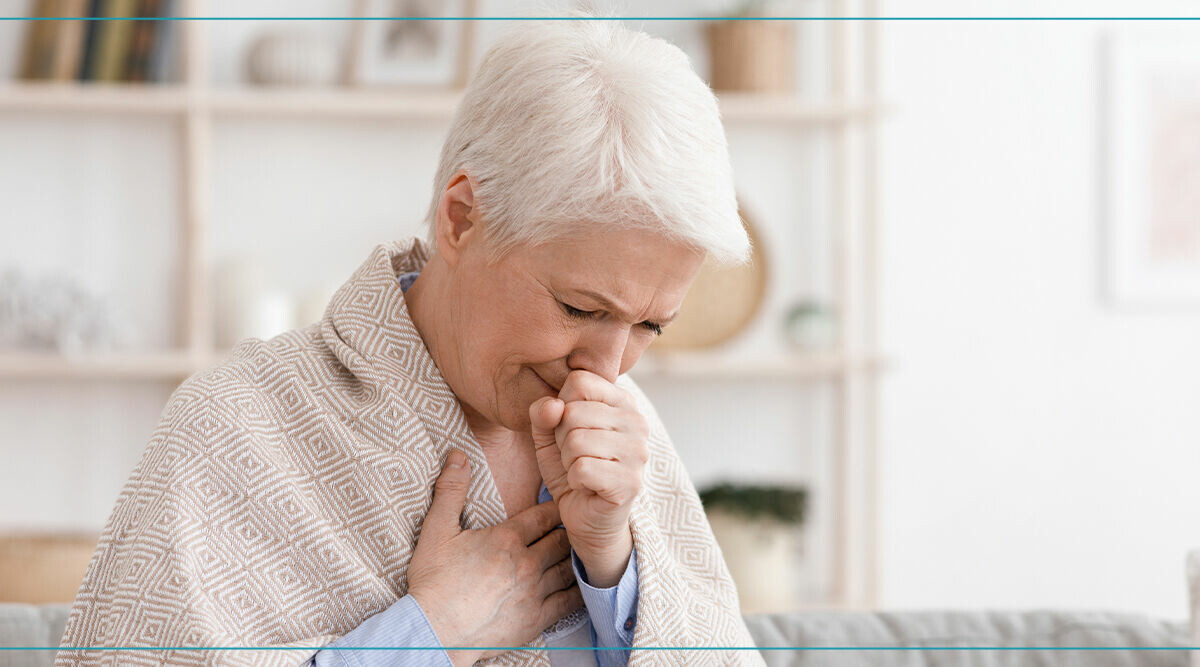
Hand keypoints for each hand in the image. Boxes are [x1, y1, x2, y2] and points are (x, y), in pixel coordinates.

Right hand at [407, 451, 583, 665]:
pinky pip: (569, 601)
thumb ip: (450, 490)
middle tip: (578, 525)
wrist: (434, 631)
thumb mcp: (436, 530)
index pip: (545, 515)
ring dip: (575, 558)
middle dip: (569, 530)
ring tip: (581, 551)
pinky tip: (583, 585)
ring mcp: (534, 592)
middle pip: (562, 539)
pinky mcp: (537, 619)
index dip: (557, 507)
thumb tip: (457, 454)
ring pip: (568, 567)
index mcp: (507, 538)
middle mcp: (526, 562)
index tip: (564, 503)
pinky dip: (579, 591)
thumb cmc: (433, 581)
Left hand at [530, 369, 649, 587]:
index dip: (561, 407)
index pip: (579, 382)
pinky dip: (574, 480)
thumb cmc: (571, 468)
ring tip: (580, 470)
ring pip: (577, 440)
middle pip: (574, 412)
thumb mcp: (548, 435)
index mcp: (621, 401)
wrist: (586, 516)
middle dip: (561, 439)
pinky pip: (582, 468)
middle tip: (574, 457)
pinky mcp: (631, 482)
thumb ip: (543, 413)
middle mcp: (637, 422)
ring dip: (567, 461)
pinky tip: (585, 485)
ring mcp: (638, 452)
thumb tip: (552, 405)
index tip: (570, 429)